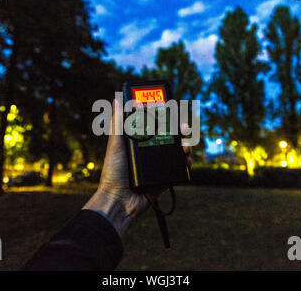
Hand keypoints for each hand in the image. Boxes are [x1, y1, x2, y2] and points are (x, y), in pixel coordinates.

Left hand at [83, 99, 190, 235]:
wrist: (118, 200)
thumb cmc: (113, 172)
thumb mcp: (115, 145)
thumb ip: (118, 123)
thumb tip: (116, 100)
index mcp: (137, 144)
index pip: (153, 127)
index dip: (164, 119)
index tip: (172, 111)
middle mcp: (148, 154)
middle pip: (168, 138)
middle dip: (179, 131)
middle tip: (184, 128)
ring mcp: (157, 167)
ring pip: (176, 153)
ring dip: (185, 146)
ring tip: (186, 145)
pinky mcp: (164, 180)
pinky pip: (178, 170)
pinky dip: (186, 164)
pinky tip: (187, 159)